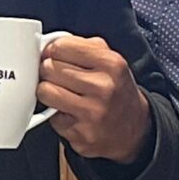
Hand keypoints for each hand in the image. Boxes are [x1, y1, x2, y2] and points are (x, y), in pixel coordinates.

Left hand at [37, 35, 150, 162]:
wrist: (133, 128)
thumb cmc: (116, 90)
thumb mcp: (110, 61)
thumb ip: (83, 46)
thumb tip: (49, 45)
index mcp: (111, 64)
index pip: (62, 47)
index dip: (52, 51)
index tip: (54, 56)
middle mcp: (103, 87)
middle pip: (50, 68)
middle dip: (48, 72)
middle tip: (58, 77)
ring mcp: (92, 112)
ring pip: (45, 91)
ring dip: (48, 92)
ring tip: (60, 94)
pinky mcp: (80, 133)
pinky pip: (51, 116)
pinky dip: (56, 115)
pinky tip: (70, 113)